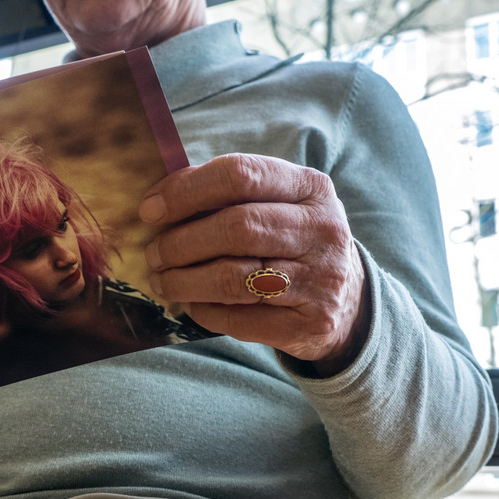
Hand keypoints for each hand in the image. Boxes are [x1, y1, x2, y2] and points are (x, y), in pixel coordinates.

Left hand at [139, 154, 368, 375]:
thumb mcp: (277, 205)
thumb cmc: (291, 241)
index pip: (240, 175)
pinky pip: (240, 319)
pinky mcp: (311, 323)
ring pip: (233, 279)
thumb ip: (227, 195)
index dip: (186, 191)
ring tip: (162, 280)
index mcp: (310, 187)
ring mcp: (322, 279)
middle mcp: (323, 230)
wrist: (349, 300)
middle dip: (180, 242)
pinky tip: (192, 304)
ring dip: (184, 281)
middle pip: (235, 228)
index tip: (149, 210)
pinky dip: (205, 312)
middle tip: (153, 254)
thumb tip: (158, 200)